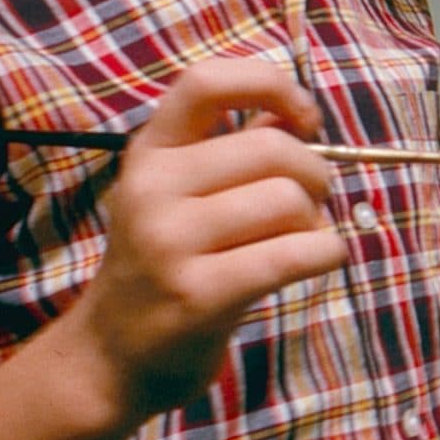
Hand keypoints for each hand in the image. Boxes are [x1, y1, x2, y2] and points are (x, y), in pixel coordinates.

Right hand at [57, 60, 348, 423]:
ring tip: (298, 241)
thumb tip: (296, 112)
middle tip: (308, 204)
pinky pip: (296, 254)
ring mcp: (169, 242)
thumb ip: (234, 150)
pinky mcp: (198, 293)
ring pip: (290, 202)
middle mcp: (151, 189)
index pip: (206, 82)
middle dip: (316, 174)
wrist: (112, 356)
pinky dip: (327, 253)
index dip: (271, 85)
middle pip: (275, 149)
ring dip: (317, 221)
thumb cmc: (168, 265)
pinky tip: (319, 260)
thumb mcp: (183, 195)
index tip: (305, 119)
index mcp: (150, 153)